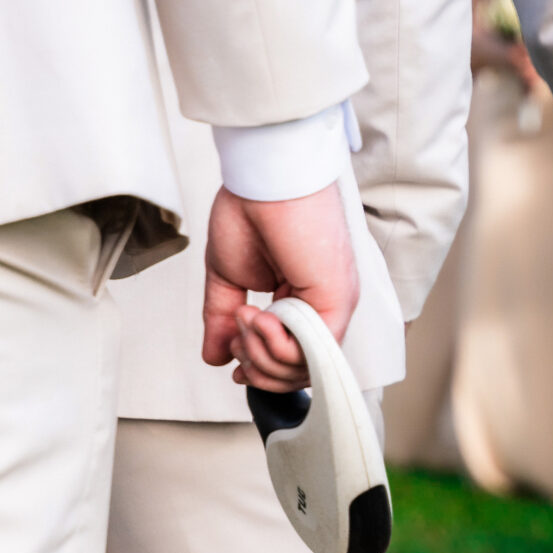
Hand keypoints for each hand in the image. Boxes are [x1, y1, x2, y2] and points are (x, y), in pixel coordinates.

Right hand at [201, 183, 360, 390]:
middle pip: (296, 374)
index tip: (234, 364)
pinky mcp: (337, 302)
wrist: (263, 178)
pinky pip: (310, 353)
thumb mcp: (229, 277)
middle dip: (257, 366)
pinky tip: (258, 315)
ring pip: (302, 369)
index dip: (261, 372)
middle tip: (237, 334)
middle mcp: (323, 308)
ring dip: (262, 354)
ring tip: (245, 316)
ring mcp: (333, 307)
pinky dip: (275, 345)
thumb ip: (223, 320)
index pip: (290, 360)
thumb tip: (215, 356)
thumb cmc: (252, 210)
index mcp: (303, 301)